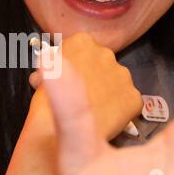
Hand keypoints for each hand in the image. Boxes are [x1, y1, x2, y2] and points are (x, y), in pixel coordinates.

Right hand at [26, 32, 142, 142]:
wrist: (64, 132)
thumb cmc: (48, 105)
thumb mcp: (40, 77)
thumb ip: (50, 67)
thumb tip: (50, 70)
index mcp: (81, 42)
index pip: (79, 47)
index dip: (72, 63)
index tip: (67, 75)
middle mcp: (106, 53)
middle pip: (100, 62)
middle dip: (92, 75)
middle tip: (79, 95)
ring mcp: (123, 75)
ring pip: (116, 81)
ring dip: (106, 91)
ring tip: (92, 108)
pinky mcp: (133, 97)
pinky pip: (127, 102)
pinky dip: (118, 109)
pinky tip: (104, 118)